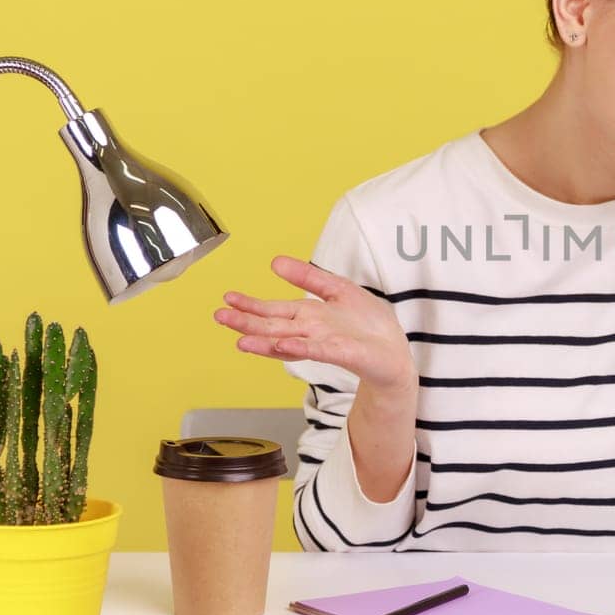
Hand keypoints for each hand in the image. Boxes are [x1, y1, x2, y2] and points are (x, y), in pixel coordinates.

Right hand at [213, 256, 416, 392]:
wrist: (395, 351)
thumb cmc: (369, 325)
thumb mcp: (338, 290)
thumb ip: (309, 277)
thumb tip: (275, 261)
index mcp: (309, 316)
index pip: (274, 310)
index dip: (251, 305)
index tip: (227, 299)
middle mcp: (311, 332)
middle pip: (274, 326)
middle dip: (246, 321)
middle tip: (219, 317)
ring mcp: (324, 344)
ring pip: (288, 341)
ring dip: (264, 341)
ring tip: (240, 340)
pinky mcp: (342, 353)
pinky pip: (318, 350)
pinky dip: (299, 349)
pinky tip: (283, 347)